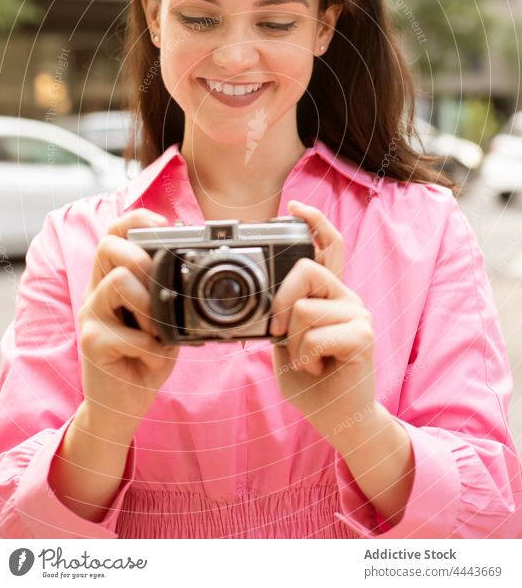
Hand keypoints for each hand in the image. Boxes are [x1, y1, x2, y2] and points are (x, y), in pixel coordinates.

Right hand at [78, 209, 179, 436]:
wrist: (122, 407)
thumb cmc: (145, 360)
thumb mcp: (163, 322)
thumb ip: (168, 297)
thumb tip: (195, 273)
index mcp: (112, 281)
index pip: (114, 233)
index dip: (137, 221)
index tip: (164, 226)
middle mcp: (96, 293)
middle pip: (108, 246)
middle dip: (143, 259)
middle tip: (160, 290)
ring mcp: (90, 316)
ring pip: (117, 280)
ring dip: (150, 306)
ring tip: (158, 332)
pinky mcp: (91, 343)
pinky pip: (128, 332)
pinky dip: (151, 347)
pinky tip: (152, 359)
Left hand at [271, 200, 375, 432]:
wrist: (338, 419)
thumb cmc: (312, 382)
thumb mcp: (286, 344)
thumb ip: (282, 318)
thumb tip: (265, 301)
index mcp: (329, 295)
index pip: (329, 246)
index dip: (315, 223)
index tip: (295, 207)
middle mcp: (347, 297)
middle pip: (305, 268)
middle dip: (280, 302)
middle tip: (281, 334)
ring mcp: (358, 314)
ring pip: (304, 308)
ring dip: (294, 343)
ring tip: (309, 360)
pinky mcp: (363, 336)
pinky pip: (316, 334)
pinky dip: (305, 357)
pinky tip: (318, 368)